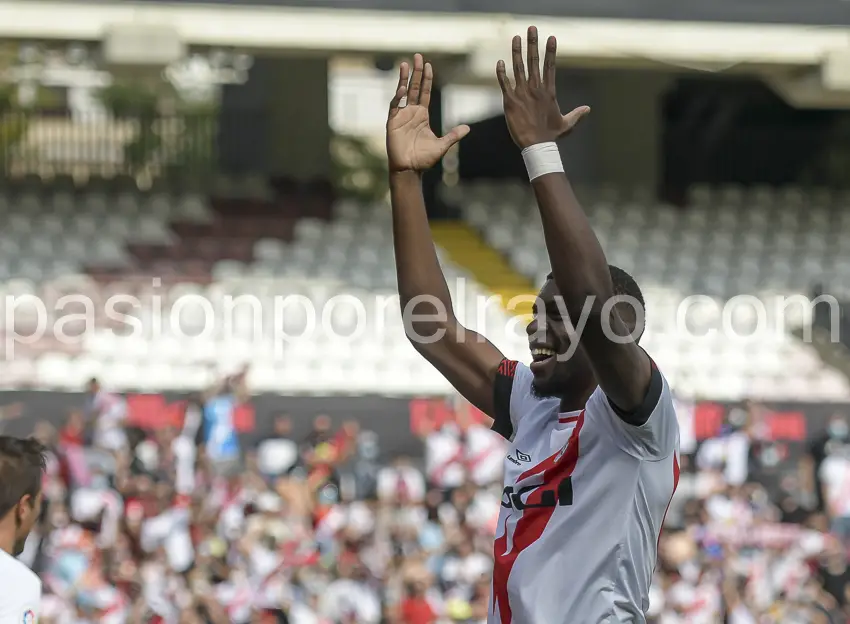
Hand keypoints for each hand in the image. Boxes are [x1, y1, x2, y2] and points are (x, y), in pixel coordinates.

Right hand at [386, 53, 469, 172]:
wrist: (410, 169)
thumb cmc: (424, 159)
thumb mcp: (442, 145)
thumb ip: (453, 135)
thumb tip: (467, 128)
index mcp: (422, 115)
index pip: (424, 92)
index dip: (426, 78)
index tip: (428, 65)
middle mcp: (411, 112)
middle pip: (414, 87)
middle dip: (416, 72)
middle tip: (418, 56)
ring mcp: (401, 116)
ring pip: (402, 92)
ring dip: (404, 78)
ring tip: (405, 64)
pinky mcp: (392, 123)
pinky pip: (394, 106)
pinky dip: (398, 97)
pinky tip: (402, 89)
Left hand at [496, 26, 589, 148]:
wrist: (536, 146)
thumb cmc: (551, 136)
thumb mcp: (567, 124)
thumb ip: (576, 114)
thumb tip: (588, 109)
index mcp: (549, 92)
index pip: (550, 67)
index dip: (550, 51)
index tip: (551, 37)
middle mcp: (535, 89)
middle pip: (534, 61)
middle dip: (533, 43)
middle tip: (532, 28)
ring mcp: (522, 94)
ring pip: (518, 68)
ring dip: (517, 51)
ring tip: (516, 37)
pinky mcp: (510, 101)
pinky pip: (504, 83)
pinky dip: (501, 72)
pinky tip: (499, 62)